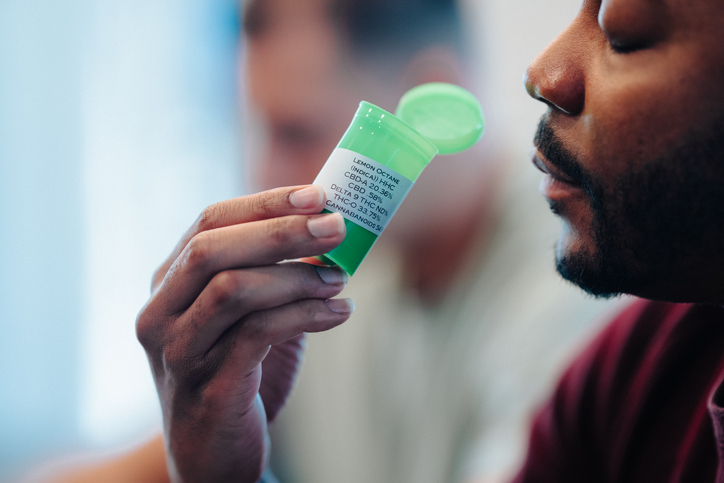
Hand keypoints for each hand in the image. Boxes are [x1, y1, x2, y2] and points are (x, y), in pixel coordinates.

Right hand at [136, 186, 352, 482]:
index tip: (317, 194)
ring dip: (298, 277)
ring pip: (233, 290)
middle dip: (280, 231)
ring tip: (340, 278)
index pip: (208, 223)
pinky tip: (339, 311)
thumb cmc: (238, 373)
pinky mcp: (206, 388)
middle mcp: (162, 313)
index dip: (264, 203)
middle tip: (336, 226)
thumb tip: (328, 228)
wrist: (214, 454)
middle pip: (211, 249)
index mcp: (169, 284)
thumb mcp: (249, 315)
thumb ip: (272, 274)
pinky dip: (306, 315)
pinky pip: (258, 335)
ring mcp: (178, 351)